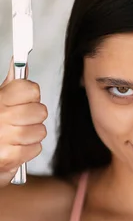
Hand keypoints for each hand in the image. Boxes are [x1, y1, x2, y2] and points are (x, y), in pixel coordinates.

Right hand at [0, 59, 47, 186]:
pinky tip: (16, 147)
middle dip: (34, 117)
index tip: (24, 100)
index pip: (30, 89)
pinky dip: (29, 149)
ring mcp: (4, 137)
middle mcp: (0, 117)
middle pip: (40, 111)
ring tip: (17, 135)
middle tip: (20, 121)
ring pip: (40, 131)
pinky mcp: (8, 157)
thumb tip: (19, 63)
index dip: (31, 95)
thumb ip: (11, 85)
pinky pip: (36, 148)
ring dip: (32, 135)